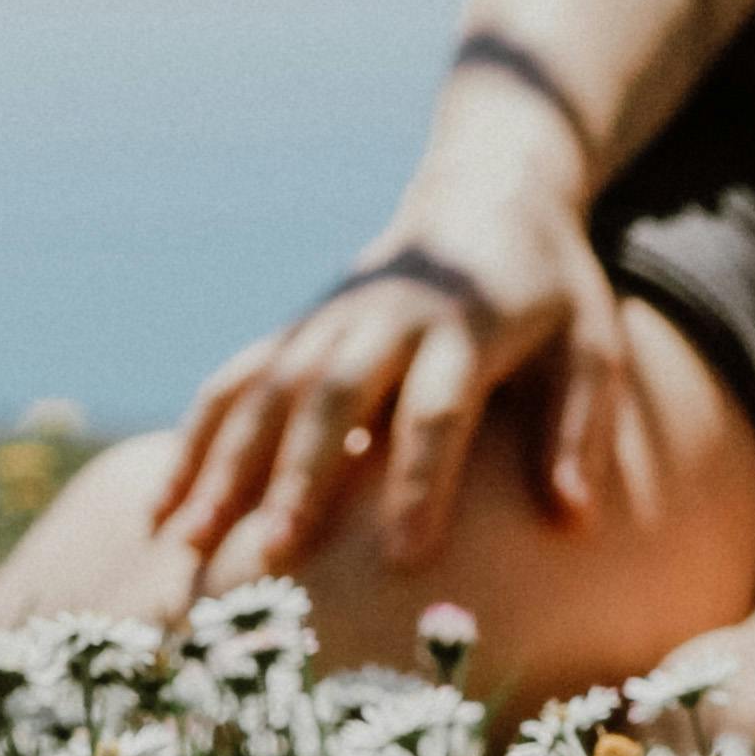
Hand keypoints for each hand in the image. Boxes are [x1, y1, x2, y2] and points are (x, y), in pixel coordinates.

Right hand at [154, 156, 637, 583]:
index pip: (437, 407)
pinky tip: (164, 515)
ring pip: (267, 391)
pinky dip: (193, 447)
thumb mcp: (590, 343)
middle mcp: (385, 318)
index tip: (406, 558)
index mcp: (465, 323)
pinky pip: (231, 386)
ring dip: (227, 465)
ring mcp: (328, 321)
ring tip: (193, 544)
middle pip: (334, 395)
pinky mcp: (293, 331)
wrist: (483, 196)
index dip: (419, 481)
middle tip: (279, 552)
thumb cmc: (548, 292)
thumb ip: (581, 428)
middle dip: (302, 474)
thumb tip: (575, 519)